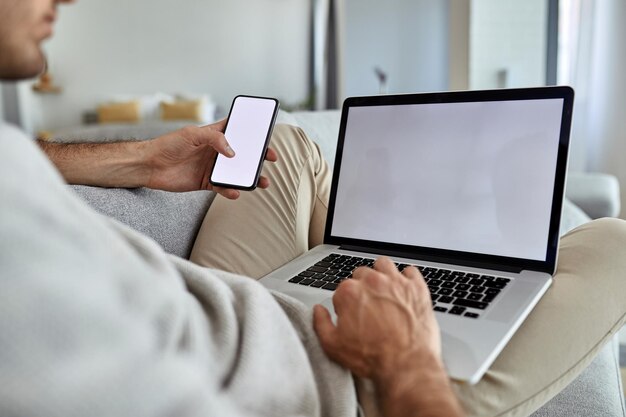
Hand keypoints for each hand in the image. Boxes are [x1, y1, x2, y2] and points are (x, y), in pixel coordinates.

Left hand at [144, 119, 277, 198]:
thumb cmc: (168, 144)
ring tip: (260, 182)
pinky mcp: (206, 182)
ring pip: (236, 173)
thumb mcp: (192, 134)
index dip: (252, 133)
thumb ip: (214, 139)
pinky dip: (230, 190)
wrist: (149, 165)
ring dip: (249, 177)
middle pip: (242, 154)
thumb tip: (232, 153)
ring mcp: (212, 167)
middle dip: (258, 157)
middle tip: (270, 159)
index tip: (266, 136)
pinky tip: (234, 192)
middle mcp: (216, 151)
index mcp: (214, 135)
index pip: (237, 131)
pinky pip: (223, 187)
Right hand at [313, 257, 442, 381]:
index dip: (345, 304)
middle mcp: (372, 282)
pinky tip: (405, 290)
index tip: (352, 315)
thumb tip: (318, 311)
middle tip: (368, 306)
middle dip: (362, 288)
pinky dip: (407, 278)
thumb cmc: (373, 357)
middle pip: (362, 274)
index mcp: (349, 293)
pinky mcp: (417, 288)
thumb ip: (320, 324)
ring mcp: (396, 283)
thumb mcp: (333, 346)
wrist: (406, 366)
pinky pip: (411, 271)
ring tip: (384, 291)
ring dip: (382, 274)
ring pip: (384, 265)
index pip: (342, 289)